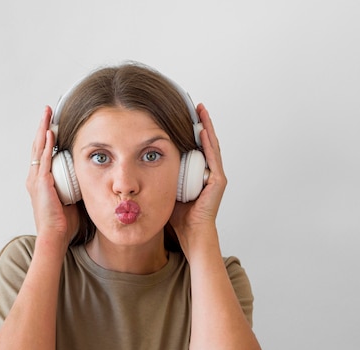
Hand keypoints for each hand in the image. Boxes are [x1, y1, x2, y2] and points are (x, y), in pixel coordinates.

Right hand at [26, 106, 78, 245]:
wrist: (54, 236)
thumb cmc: (63, 223)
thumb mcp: (71, 199)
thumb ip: (76, 187)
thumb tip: (90, 178)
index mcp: (40, 181)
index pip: (42, 153)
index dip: (46, 137)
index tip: (53, 123)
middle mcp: (35, 177)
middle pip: (37, 145)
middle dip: (43, 126)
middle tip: (48, 110)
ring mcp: (36, 179)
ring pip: (39, 147)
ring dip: (43, 129)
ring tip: (47, 113)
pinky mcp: (41, 183)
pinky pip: (44, 159)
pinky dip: (46, 144)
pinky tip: (50, 132)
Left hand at [169, 104, 226, 249]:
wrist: (190, 234)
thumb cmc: (178, 216)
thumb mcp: (166, 188)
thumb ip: (161, 175)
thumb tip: (141, 161)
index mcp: (199, 173)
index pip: (196, 146)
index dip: (192, 130)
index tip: (184, 114)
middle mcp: (209, 172)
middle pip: (206, 141)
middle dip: (201, 123)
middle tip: (195, 105)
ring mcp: (216, 176)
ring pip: (212, 145)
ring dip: (207, 127)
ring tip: (200, 110)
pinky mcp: (218, 182)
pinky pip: (214, 158)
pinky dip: (209, 143)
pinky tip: (203, 131)